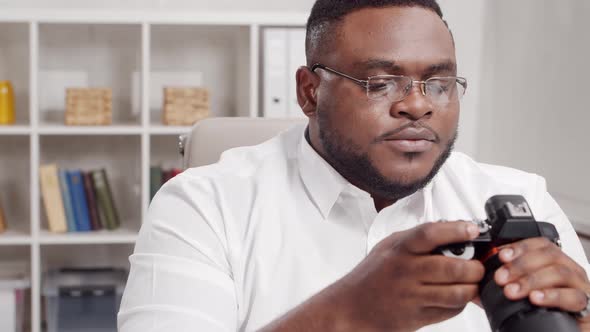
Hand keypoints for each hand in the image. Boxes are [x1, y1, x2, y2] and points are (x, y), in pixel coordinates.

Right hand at [336, 221, 484, 331]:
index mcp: (399, 250)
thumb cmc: (370, 276)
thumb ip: (415, 238)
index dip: (456, 230)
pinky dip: (460, 303)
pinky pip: (449, 311)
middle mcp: (405, 272)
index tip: (472, 229)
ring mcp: (412, 296)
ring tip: (472, 282)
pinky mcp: (417, 317)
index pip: (431, 234)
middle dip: (475, 267)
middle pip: (453, 267)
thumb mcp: (387, 248)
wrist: (350, 307)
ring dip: (472, 288)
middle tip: (478, 265)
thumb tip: (449, 229)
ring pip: (457, 293)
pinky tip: (456, 296)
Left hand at [494, 237, 589, 330]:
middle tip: (501, 278)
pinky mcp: (587, 307)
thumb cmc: (545, 313)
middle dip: (520, 265)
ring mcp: (580, 288)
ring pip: (560, 273)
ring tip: (512, 291)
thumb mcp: (524, 292)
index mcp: (555, 264)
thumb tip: (483, 275)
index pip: (541, 244)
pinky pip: (574, 297)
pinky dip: (552, 296)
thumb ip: (510, 281)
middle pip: (549, 255)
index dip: (520, 247)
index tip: (501, 256)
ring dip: (531, 280)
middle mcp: (570, 272)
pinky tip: (536, 299)